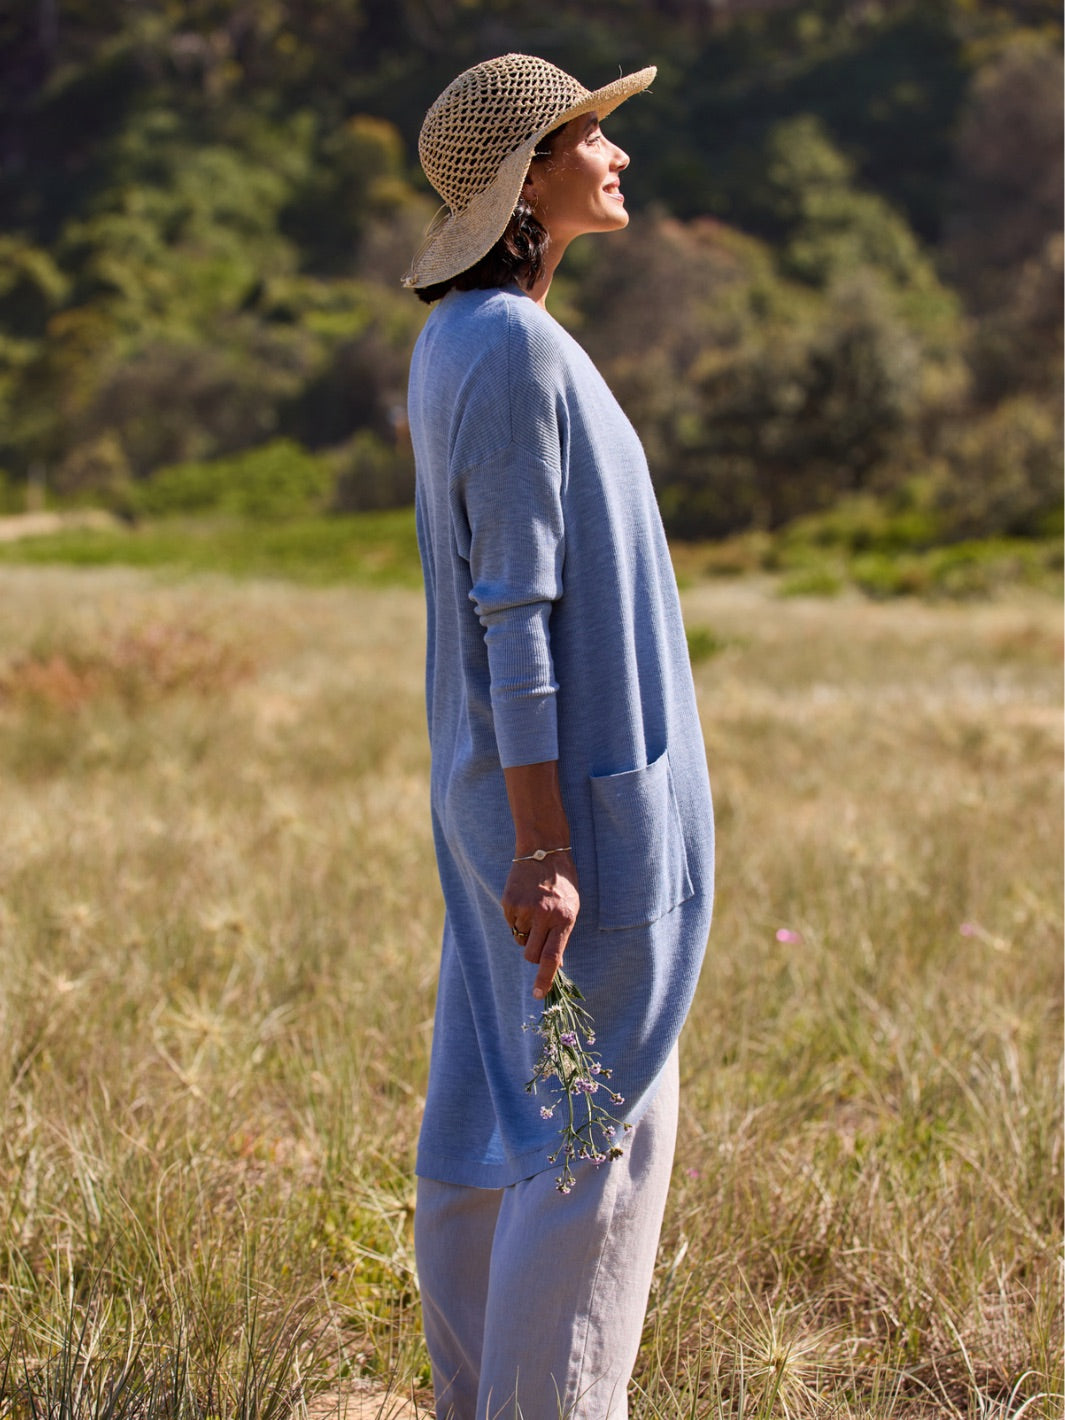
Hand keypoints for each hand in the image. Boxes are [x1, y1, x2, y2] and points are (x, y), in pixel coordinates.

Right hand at [501, 852, 579, 998]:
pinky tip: (525, 901)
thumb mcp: (572, 907)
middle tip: (538, 939)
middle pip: (531, 954)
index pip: (551, 957)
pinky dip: (517, 919)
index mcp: (564, 919)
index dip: (544, 979)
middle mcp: (544, 916)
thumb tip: (553, 962)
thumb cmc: (563, 882)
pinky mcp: (509, 903)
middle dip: (533, 953)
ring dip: (526, 932)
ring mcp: (524, 909)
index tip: (538, 995)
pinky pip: (511, 924)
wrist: (543, 850)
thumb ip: (562, 933)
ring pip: (520, 939)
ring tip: (535, 909)